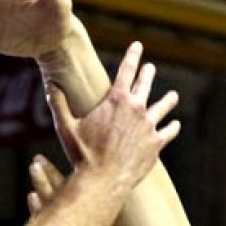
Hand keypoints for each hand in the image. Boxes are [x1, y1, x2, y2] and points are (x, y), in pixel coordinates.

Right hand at [50, 42, 179, 190]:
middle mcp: (137, 108)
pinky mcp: (157, 143)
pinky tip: (175, 125)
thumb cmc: (83, 154)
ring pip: (163, 106)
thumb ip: (59, 104)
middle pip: (146, 84)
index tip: (138, 46)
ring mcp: (149, 125)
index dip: (133, 55)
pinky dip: (172, 127)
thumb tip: (50, 86)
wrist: (103, 180)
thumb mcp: (67, 127)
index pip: (126, 70)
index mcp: (116, 100)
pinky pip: (168, 131)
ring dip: (168, 99)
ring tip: (173, 96)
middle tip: (150, 68)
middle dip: (147, 73)